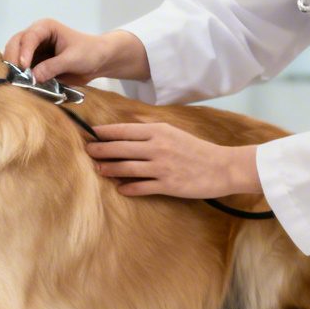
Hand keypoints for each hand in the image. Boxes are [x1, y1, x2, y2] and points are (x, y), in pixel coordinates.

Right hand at [3, 20, 147, 84]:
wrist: (98, 61)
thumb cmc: (89, 52)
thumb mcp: (73, 59)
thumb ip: (53, 67)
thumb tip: (33, 78)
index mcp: (45, 28)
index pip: (28, 37)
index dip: (23, 52)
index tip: (23, 67)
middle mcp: (35, 37)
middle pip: (15, 44)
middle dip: (13, 60)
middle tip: (14, 76)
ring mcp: (33, 51)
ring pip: (15, 57)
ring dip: (14, 70)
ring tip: (18, 83)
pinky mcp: (35, 64)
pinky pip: (23, 70)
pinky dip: (21, 77)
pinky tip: (23, 86)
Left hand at [86, 121, 260, 199]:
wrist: (222, 167)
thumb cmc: (197, 149)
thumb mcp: (174, 131)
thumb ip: (151, 127)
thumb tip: (130, 120)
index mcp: (158, 131)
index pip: (124, 130)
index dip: (105, 132)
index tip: (91, 133)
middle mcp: (157, 147)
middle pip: (120, 149)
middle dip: (100, 150)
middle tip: (88, 151)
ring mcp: (161, 167)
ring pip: (126, 168)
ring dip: (109, 169)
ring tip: (98, 169)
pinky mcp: (167, 185)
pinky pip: (141, 187)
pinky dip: (128, 187)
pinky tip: (120, 188)